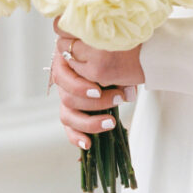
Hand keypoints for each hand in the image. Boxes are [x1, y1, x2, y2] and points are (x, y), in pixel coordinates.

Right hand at [51, 17, 144, 150]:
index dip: (79, 87)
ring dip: (89, 122)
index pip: (64, 77)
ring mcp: (66, 97)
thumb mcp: (112, 54)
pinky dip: (77, 137)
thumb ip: (116, 70)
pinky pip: (69, 128)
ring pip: (67, 115)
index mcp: (67, 61)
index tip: (98, 90)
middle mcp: (63, 80)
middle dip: (94, 103)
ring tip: (110, 123)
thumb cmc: (110, 48)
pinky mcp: (71, 112)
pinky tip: (88, 143)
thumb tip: (129, 93)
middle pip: (67, 99)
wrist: (109, 49)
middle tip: (118, 98)